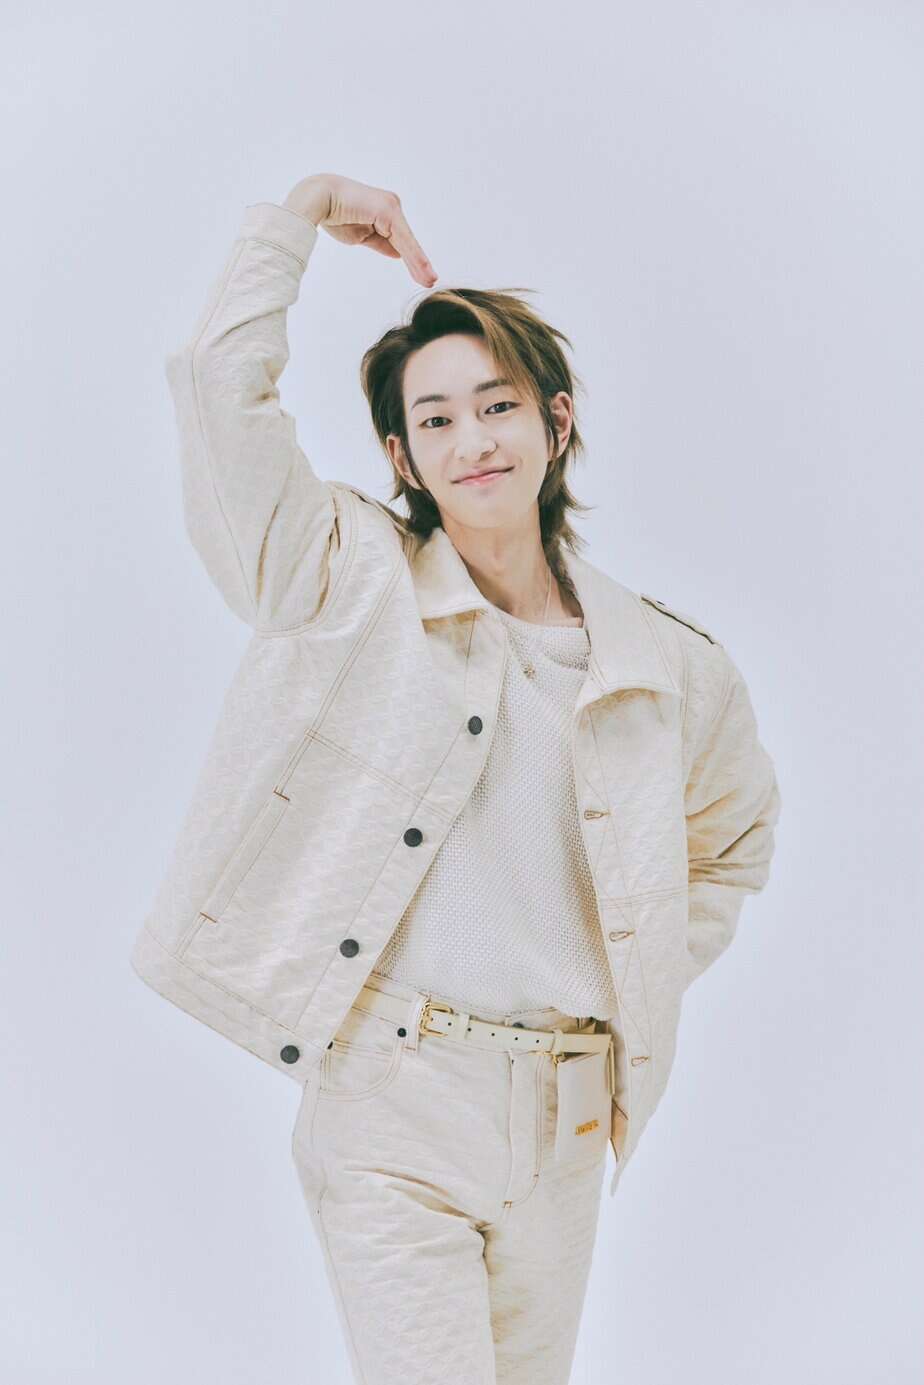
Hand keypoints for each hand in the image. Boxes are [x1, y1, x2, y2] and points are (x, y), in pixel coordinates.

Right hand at [284, 173, 437, 286]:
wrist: (320, 200)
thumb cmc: (336, 215)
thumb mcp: (362, 236)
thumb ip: (381, 243)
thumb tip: (398, 254)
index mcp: (385, 212)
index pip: (401, 240)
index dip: (412, 259)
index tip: (421, 276)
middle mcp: (392, 206)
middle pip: (407, 241)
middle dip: (418, 263)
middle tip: (430, 282)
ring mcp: (392, 207)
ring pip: (408, 242)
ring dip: (419, 263)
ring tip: (429, 281)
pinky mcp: (388, 211)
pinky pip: (403, 238)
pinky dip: (413, 255)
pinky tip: (423, 268)